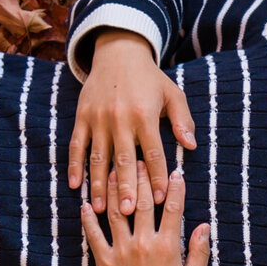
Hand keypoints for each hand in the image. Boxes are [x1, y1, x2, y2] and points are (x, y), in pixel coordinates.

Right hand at [70, 29, 196, 214]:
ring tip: (100, 209)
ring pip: (98, 157)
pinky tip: (75, 186)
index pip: (153, 152)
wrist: (118, 52)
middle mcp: (120, 118)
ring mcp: (98, 118)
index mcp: (145, 115)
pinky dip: (75, 165)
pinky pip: (77, 145)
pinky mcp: (82, 116)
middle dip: (125, 188)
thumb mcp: (172, 94)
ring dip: (99, 184)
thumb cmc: (150, 79)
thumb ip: (183, 120)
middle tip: (127, 213)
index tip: (158, 200)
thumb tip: (191, 146)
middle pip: (124, 159)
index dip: (156, 177)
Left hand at [80, 168, 209, 265]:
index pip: (173, 209)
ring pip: (115, 212)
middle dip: (142, 178)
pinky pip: (93, 235)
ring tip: (112, 170)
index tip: (177, 172)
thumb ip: (200, 252)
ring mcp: (121, 252)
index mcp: (167, 248)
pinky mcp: (103, 262)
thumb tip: (205, 226)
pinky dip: (88, 219)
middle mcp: (143, 244)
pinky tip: (86, 204)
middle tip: (141, 160)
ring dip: (113, 189)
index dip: (175, 188)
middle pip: (141, 202)